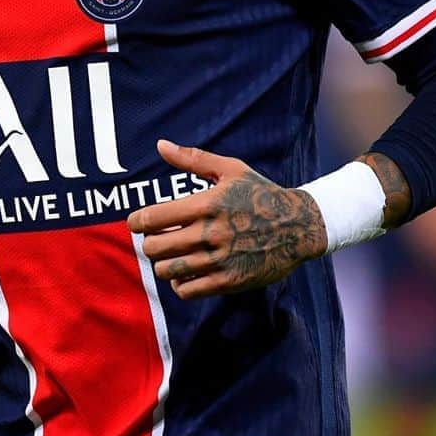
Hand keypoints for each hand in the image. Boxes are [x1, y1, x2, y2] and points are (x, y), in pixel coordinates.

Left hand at [128, 140, 327, 299]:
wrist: (299, 226)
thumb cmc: (260, 193)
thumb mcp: (230, 169)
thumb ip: (192, 158)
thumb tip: (160, 145)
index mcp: (206, 204)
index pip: (153, 218)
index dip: (137, 222)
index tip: (137, 222)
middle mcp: (210, 234)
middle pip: (155, 247)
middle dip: (149, 243)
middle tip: (155, 238)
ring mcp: (220, 260)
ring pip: (168, 270)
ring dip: (162, 263)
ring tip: (169, 255)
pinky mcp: (229, 281)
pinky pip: (187, 290)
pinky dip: (179, 283)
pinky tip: (185, 272)